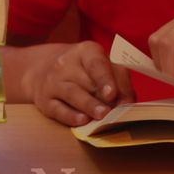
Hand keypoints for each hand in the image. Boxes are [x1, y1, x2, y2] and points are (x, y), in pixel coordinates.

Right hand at [21, 41, 135, 126]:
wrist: (45, 69)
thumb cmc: (84, 69)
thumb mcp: (103, 65)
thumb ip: (119, 80)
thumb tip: (128, 101)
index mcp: (86, 51)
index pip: (96, 64)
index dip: (105, 79)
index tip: (113, 94)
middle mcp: (66, 64)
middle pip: (86, 81)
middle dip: (101, 97)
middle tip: (115, 111)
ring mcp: (54, 82)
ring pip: (72, 94)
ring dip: (89, 106)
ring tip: (102, 116)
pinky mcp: (45, 100)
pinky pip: (57, 109)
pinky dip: (70, 116)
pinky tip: (82, 121)